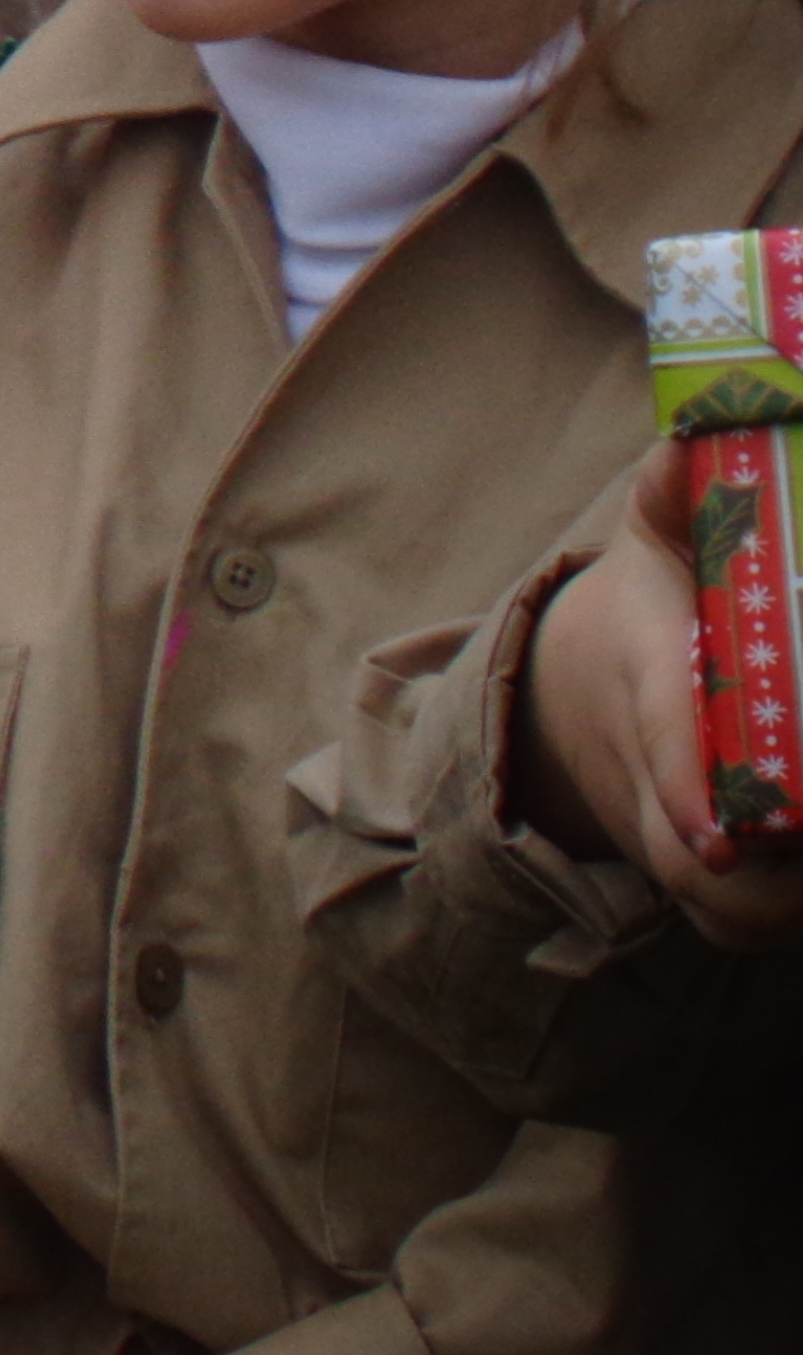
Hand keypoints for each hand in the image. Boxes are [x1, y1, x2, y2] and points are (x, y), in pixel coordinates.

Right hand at [517, 444, 802, 943]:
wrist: (572, 695)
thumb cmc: (646, 611)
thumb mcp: (655, 536)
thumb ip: (680, 487)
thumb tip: (703, 426)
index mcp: (638, 683)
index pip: (660, 746)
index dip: (692, 795)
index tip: (722, 840)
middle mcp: (648, 780)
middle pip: (698, 863)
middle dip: (772, 884)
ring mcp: (675, 841)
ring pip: (726, 913)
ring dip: (788, 910)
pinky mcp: (703, 883)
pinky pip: (739, 928)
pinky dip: (785, 923)